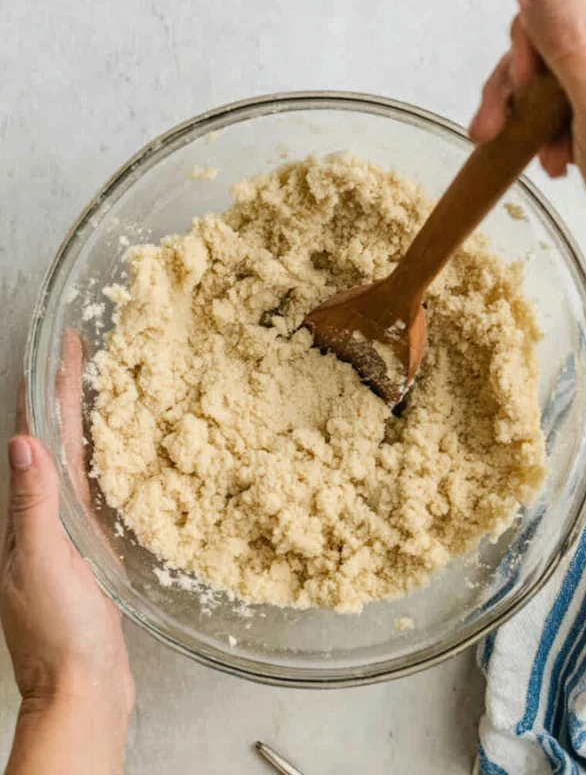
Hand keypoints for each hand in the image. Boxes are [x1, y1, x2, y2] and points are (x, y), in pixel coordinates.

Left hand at [1, 342, 133, 773]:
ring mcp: (71, 526)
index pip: (39, 435)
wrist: (83, 686)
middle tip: (83, 347)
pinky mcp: (94, 543)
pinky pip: (98, 484)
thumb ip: (36, 506)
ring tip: (99, 381)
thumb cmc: (60, 634)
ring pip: (78, 456)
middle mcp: (46, 511)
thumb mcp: (43, 566)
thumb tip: (22, 441)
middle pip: (57, 437)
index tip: (61, 345)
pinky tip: (118, 446)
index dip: (47, 387)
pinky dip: (104, 455)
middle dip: (66, 390)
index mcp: (29, 512)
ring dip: (84, 415)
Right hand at [470, 0, 585, 311]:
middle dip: (523, 70)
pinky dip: (540, 120)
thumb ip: (565, 28)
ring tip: (512, 144)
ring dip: (525, 102)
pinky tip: (544, 154)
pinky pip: (563, 90)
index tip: (527, 70)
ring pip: (556, 56)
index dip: (542, 13)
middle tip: (502, 116)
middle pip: (562, 16)